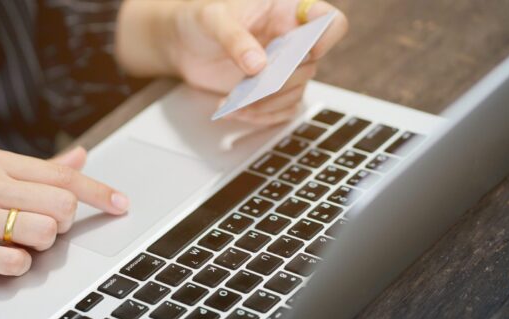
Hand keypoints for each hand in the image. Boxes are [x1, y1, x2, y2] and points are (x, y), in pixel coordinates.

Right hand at [0, 147, 128, 282]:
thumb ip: (34, 171)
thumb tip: (80, 154)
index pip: (62, 174)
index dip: (98, 191)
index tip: (122, 205)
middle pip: (60, 206)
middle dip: (60, 226)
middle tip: (36, 232)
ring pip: (43, 234)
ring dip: (37, 248)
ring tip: (9, 245)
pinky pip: (15, 264)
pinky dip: (15, 268)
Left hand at [117, 0, 347, 125]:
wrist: (181, 44)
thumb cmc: (199, 21)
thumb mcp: (213, 20)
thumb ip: (236, 39)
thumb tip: (258, 66)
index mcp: (286, 12)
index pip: (327, 21)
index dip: (326, 38)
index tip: (307, 51)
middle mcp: (290, 41)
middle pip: (309, 66)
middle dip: (279, 81)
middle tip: (251, 84)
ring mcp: (282, 68)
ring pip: (296, 92)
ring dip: (266, 104)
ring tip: (234, 104)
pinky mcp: (269, 92)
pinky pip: (281, 111)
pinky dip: (260, 116)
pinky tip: (235, 111)